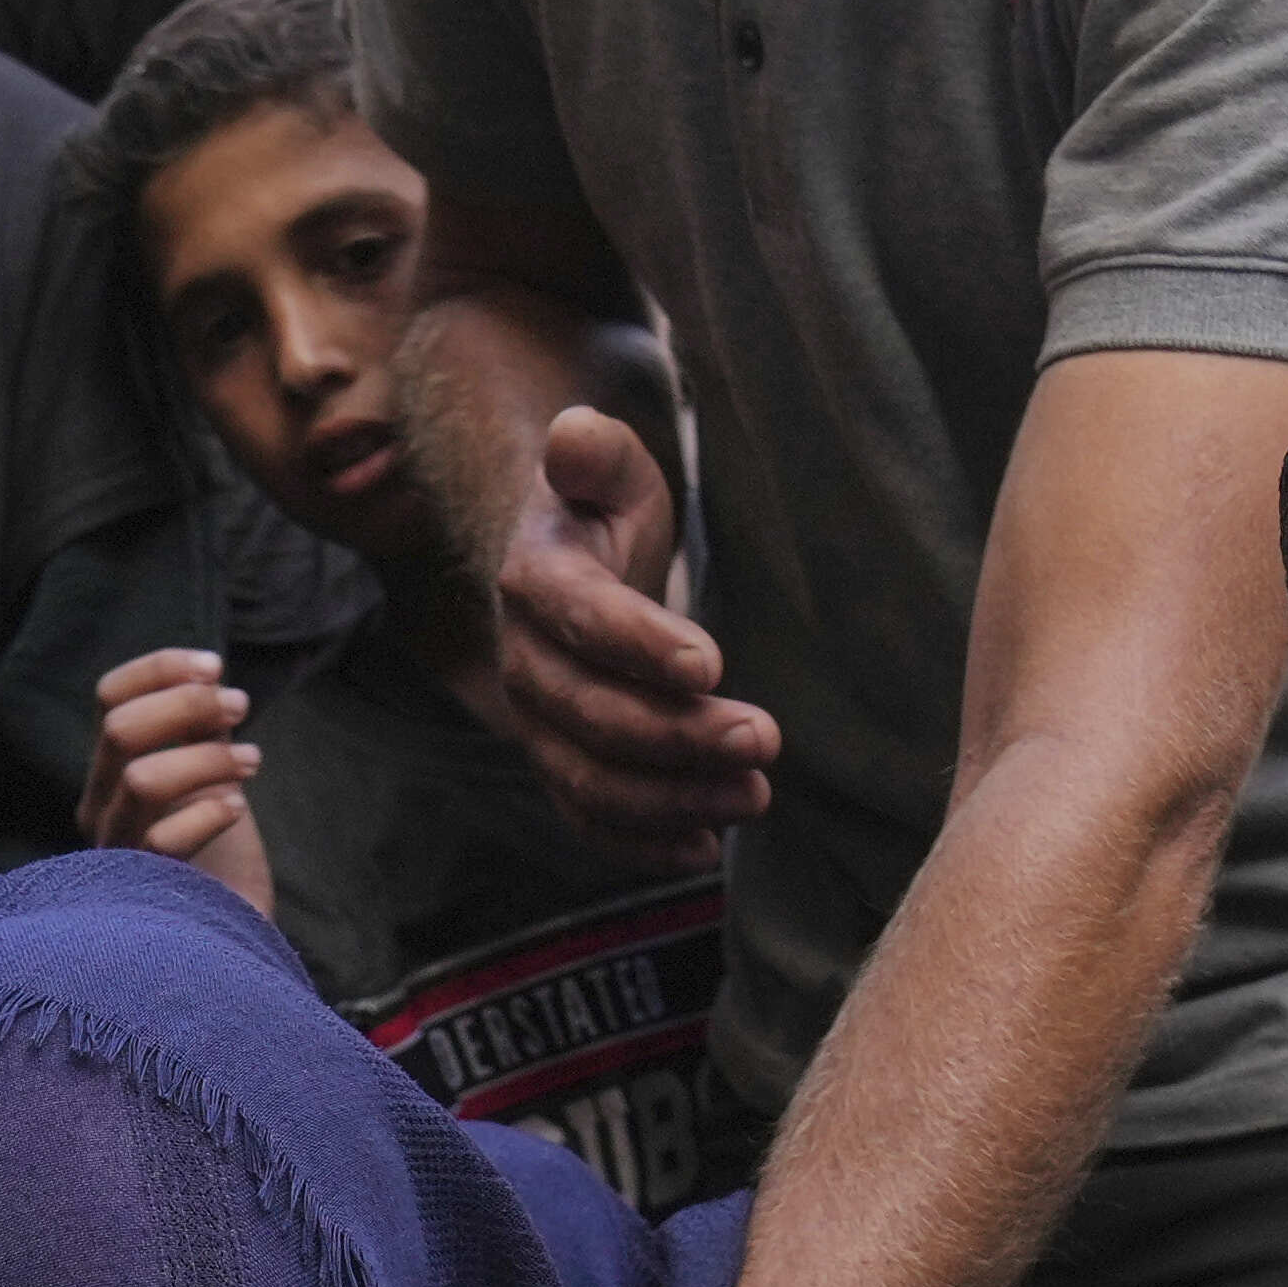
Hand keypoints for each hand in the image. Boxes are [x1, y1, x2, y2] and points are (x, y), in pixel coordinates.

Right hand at [81, 647, 277, 913]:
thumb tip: (211, 678)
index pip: (109, 698)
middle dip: (187, 706)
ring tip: (251, 761)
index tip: (216, 667)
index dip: (159, 670)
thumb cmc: (218, 861)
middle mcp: (102, 809)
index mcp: (110, 774)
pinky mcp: (146, 892)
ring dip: (207, 758)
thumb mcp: (208, 780)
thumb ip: (200, 733)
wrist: (227, 945)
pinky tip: (237, 809)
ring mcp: (119, 852)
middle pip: (120, 729)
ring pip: (141, 780)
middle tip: (240, 708)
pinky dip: (208, 814)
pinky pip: (163, 842)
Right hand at [471, 403, 775, 856]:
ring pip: (590, 778)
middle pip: (590, 714)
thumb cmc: (601, 510)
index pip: (582, 618)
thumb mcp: (609, 468)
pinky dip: (644, 844)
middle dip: (676, 735)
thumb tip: (574, 435)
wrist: (559, 565)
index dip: (640, 643)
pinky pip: (590, 819)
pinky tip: (707, 851)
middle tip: (763, 739)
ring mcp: (537, 723)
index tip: (712, 661)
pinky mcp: (561, 765)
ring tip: (754, 796)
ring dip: (672, 799)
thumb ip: (595, 454)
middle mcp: (524, 662)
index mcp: (535, 580)